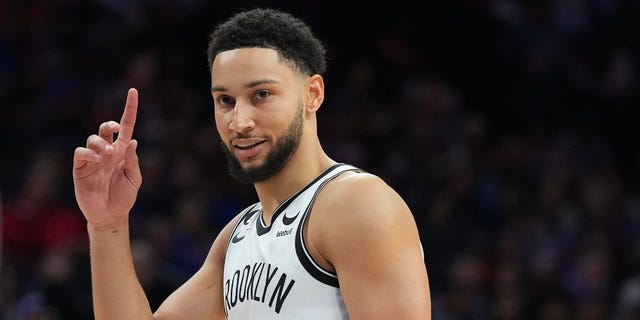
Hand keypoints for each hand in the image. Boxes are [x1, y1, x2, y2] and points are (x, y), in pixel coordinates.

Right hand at [73, 88, 141, 229]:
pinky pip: (81, 152)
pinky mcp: (80, 168)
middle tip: (114, 130)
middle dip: (109, 124)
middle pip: (105, 128)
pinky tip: (96, 159)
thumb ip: (133, 161)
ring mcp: (93, 159)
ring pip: (92, 138)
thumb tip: (133, 141)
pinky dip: (88, 152)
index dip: (130, 108)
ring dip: (100, 143)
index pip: (126, 126)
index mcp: (123, 151)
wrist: (110, 215)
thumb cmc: (124, 197)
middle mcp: (108, 151)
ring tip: (107, 155)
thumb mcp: (134, 180)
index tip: (133, 91)